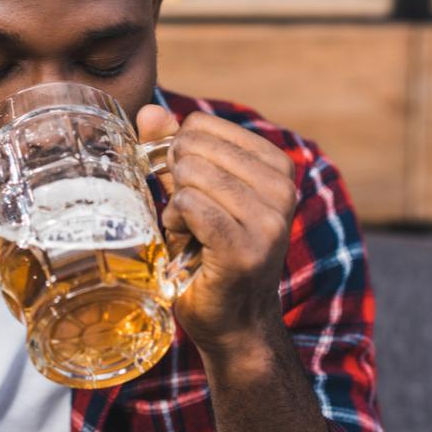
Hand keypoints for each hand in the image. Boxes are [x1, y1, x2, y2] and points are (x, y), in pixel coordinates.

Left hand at [136, 105, 298, 355]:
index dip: (178, 154)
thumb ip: (174, 149)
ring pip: (191, 176)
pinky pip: (189, 207)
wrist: (233, 321)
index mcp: (276, 166)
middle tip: (188, 214)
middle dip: (175, 179)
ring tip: (190, 231)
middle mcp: (281, 189)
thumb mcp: (192, 191)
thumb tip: (149, 111)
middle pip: (193, 148)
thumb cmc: (208, 251)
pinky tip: (186, 241)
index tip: (189, 188)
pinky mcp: (245, 248)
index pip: (202, 126)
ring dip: (175, 205)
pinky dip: (175, 222)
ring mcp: (268, 220)